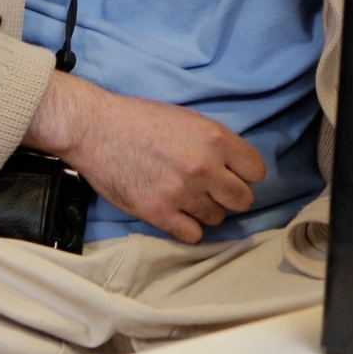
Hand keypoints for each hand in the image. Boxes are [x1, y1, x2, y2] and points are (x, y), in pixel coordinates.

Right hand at [25, 72, 265, 242]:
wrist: (95, 129)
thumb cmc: (140, 119)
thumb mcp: (189, 118)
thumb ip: (216, 142)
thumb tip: (234, 165)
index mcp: (215, 139)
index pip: (256, 172)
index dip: (246, 175)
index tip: (234, 175)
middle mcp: (204, 167)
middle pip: (243, 199)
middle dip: (231, 196)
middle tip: (213, 191)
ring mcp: (182, 193)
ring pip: (217, 218)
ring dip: (206, 211)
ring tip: (187, 198)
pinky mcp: (158, 213)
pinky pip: (193, 235)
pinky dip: (188, 227)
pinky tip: (177, 214)